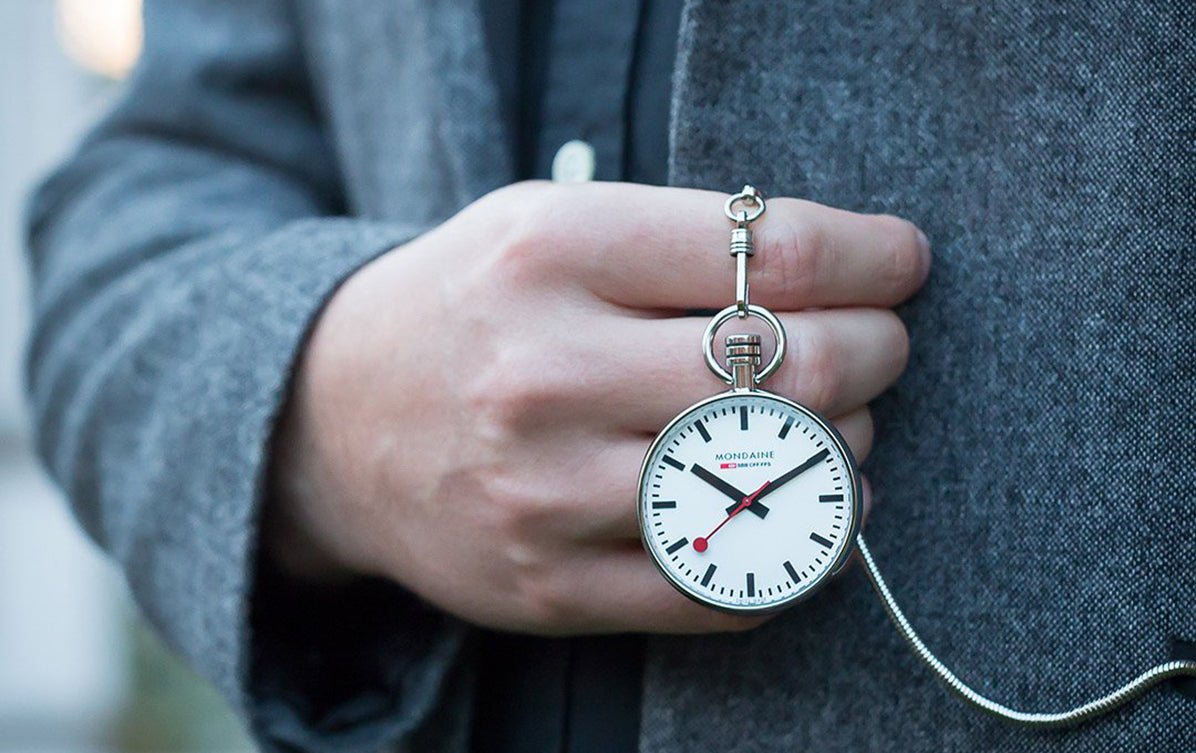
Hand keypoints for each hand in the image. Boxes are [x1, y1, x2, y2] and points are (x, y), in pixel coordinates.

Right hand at [265, 181, 928, 634]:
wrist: (331, 421)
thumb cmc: (469, 310)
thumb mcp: (547, 226)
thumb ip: (682, 239)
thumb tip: (844, 275)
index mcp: (550, 254)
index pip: (770, 252)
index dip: (869, 258)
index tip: (900, 263)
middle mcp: (543, 371)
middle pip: (791, 370)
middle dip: (876, 354)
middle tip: (878, 347)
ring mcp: (542, 492)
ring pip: (772, 482)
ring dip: (846, 452)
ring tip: (835, 426)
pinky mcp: (546, 587)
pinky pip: (725, 588)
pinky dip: (796, 551)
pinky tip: (801, 508)